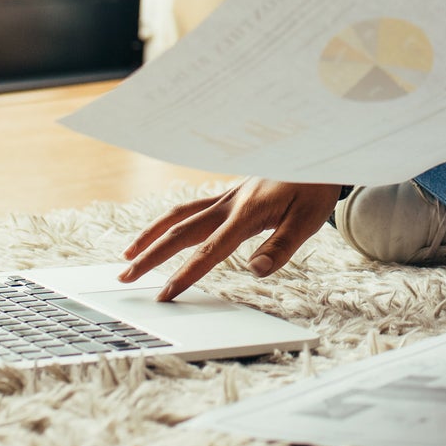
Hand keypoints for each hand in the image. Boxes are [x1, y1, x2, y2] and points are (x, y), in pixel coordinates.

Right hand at [119, 178, 341, 300]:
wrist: (320, 150)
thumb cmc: (315, 186)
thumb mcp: (309, 219)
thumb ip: (281, 247)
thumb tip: (255, 271)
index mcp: (248, 212)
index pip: (210, 250)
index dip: (185, 274)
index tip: (164, 294)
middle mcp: (231, 202)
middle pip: (182, 230)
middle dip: (151, 254)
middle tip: (124, 276)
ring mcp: (229, 195)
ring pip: (180, 214)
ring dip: (152, 234)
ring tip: (129, 254)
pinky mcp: (233, 193)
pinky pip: (193, 207)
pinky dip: (171, 220)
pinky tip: (162, 232)